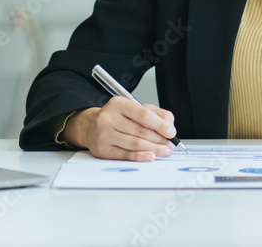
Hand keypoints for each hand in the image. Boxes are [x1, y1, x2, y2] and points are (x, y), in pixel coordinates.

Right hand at [62, 97, 176, 161]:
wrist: (91, 127)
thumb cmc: (117, 117)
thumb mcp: (135, 108)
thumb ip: (155, 113)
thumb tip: (169, 124)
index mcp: (119, 104)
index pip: (143, 114)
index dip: (160, 124)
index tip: (171, 132)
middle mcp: (109, 118)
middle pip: (140, 131)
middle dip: (159, 139)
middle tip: (170, 145)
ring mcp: (104, 134)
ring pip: (134, 144)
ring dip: (153, 149)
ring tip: (164, 151)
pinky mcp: (103, 150)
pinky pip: (125, 155)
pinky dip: (140, 156)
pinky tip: (150, 156)